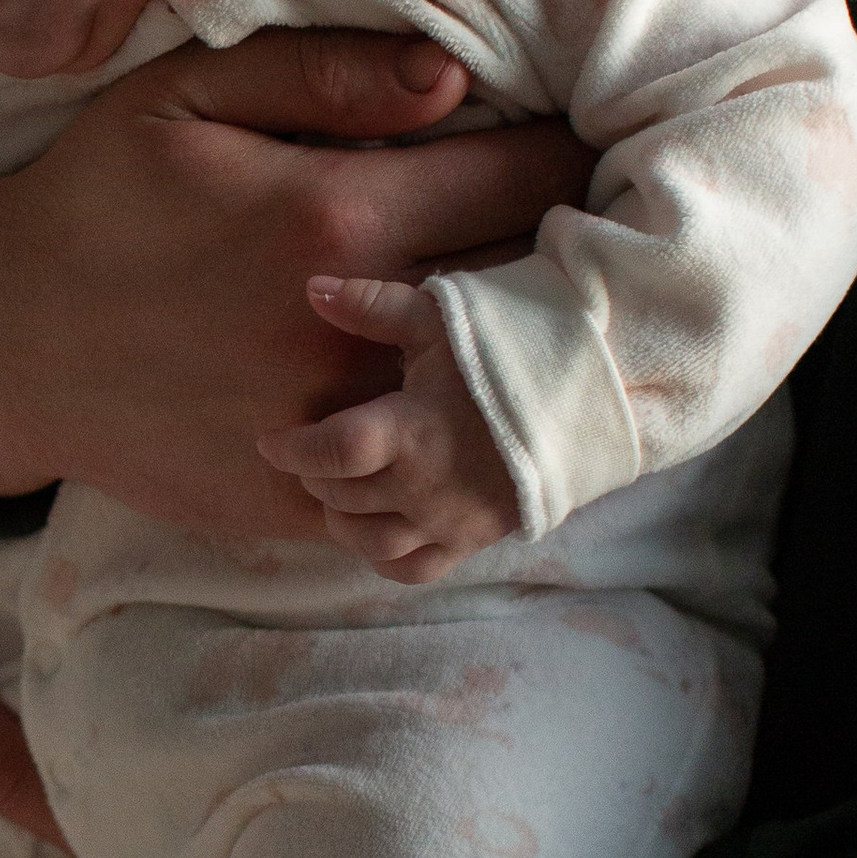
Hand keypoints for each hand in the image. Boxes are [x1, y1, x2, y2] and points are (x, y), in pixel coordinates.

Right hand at [0, 27, 592, 533]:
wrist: (0, 346)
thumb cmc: (96, 198)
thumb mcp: (186, 95)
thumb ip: (324, 73)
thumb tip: (455, 76)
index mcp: (334, 218)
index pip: (522, 180)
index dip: (575, 155)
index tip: (602, 141)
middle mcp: (346, 333)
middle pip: (533, 297)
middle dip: (577, 258)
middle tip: (610, 229)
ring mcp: (328, 431)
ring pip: (490, 404)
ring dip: (531, 365)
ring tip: (560, 323)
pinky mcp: (302, 503)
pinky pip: (423, 490)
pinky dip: (458, 453)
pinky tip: (473, 411)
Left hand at [256, 275, 519, 580]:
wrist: (587, 397)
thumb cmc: (509, 352)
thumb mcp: (440, 319)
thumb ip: (372, 306)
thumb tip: (312, 288)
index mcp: (412, 430)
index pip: (333, 452)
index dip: (293, 450)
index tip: (269, 441)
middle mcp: (425, 486)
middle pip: (343, 497)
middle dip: (315, 476)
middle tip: (311, 455)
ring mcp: (449, 520)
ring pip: (369, 542)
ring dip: (340, 521)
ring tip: (336, 493)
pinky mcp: (472, 541)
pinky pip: (412, 569)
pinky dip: (382, 558)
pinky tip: (374, 531)